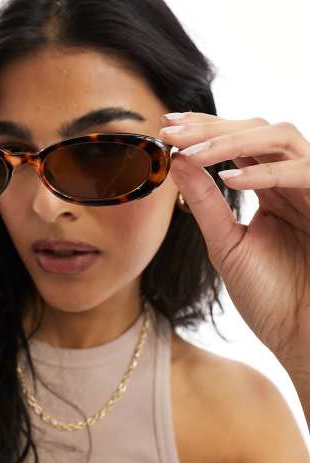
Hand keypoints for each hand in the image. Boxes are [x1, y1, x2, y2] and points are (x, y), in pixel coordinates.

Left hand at [159, 112, 309, 378]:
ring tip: (191, 153)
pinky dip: (265, 173)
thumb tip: (176, 162)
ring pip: (281, 138)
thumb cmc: (270, 296)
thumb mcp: (227, 244)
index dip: (204, 130)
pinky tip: (228, 180)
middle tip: (170, 128)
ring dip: (233, 141)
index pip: (238, 143)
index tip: (166, 127)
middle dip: (211, 127)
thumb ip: (205, 203)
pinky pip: (303, 173)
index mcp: (271, 188)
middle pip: (257, 130)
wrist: (303, 335)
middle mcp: (293, 181)